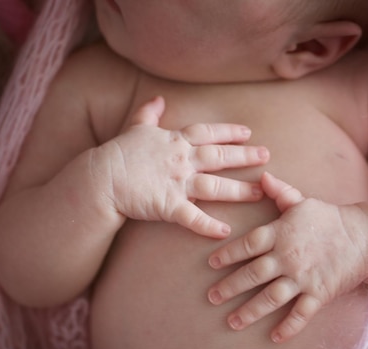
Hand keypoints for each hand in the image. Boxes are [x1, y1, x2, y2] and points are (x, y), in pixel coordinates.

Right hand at [94, 96, 269, 237]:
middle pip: (219, 157)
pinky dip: (208, 226)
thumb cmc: (118, 153)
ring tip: (259, 192)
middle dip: (245, 156)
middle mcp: (181, 160)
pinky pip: (192, 217)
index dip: (229, 132)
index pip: (208, 133)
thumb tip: (159, 98)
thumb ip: (149, 113)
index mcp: (175, 141)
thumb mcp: (135, 127)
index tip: (248, 132)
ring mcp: (176, 183)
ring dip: (238, 191)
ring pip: (214, 187)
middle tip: (266, 157)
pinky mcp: (167, 205)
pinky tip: (225, 232)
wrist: (100, 178)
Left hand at [207, 172, 367, 342]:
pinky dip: (288, 327)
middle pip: (253, 274)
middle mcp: (287, 256)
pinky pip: (301, 313)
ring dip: (250, 311)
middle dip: (230, 287)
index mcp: (280, 233)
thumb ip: (280, 192)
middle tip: (212, 297)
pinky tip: (275, 338)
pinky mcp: (320, 292)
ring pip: (271, 297)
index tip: (212, 264)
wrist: (365, 235)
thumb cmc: (330, 218)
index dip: (228, 254)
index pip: (247, 245)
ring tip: (233, 322)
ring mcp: (303, 276)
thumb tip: (262, 176)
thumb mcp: (303, 201)